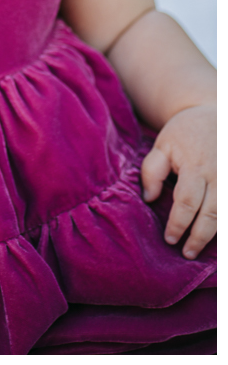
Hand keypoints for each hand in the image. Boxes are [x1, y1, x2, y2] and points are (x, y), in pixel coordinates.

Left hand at [141, 103, 215, 259]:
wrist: (216, 115)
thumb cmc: (186, 132)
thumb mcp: (163, 144)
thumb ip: (152, 170)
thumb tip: (149, 198)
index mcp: (195, 166)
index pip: (186, 203)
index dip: (178, 224)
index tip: (169, 239)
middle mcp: (218, 174)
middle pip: (210, 214)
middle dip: (198, 237)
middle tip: (186, 253)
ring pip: (226, 214)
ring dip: (215, 236)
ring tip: (202, 249)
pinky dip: (225, 222)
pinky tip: (218, 236)